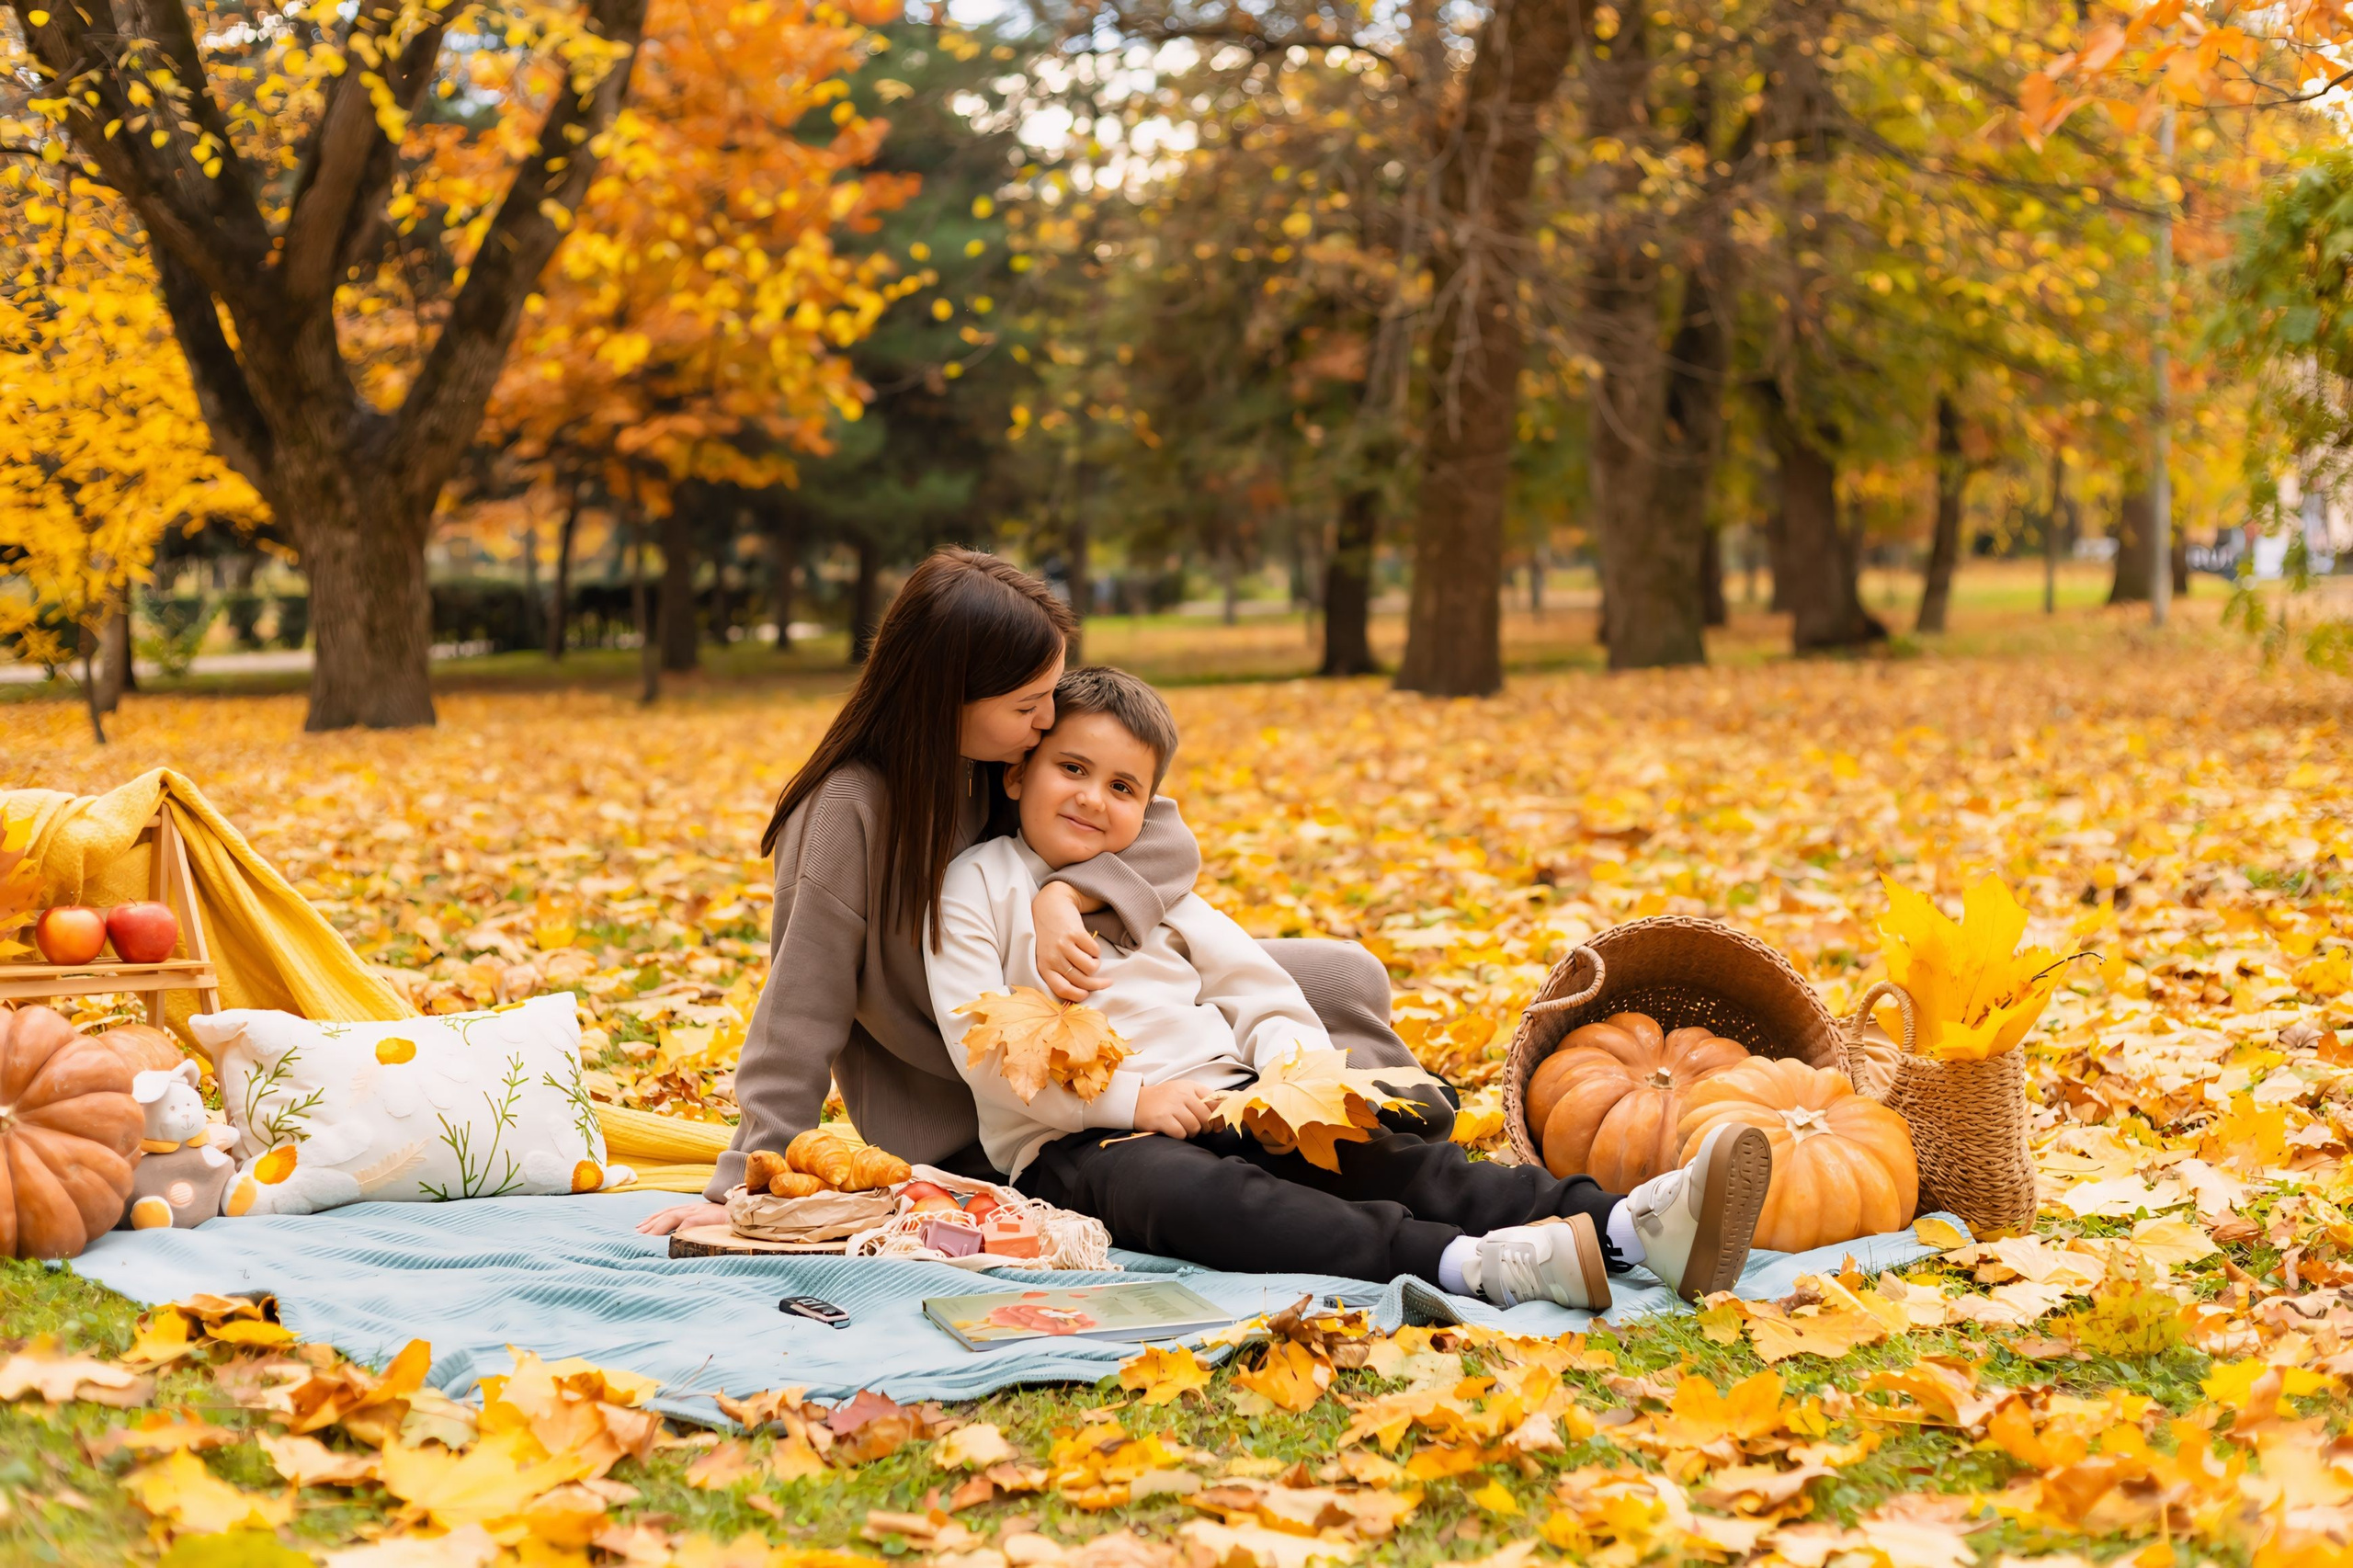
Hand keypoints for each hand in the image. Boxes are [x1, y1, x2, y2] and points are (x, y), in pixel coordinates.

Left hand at [635, 1202, 728, 1235]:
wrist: (749, 1211)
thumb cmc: (730, 1221)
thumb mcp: (710, 1222)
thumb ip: (696, 1228)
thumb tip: (681, 1240)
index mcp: (693, 1209)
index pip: (668, 1211)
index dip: (653, 1219)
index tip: (640, 1228)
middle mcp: (694, 1208)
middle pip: (667, 1214)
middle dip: (651, 1224)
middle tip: (637, 1235)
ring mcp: (701, 1211)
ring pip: (673, 1217)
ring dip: (658, 1227)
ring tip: (646, 1237)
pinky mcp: (708, 1217)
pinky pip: (690, 1223)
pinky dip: (679, 1230)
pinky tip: (669, 1238)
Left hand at [1033, 882, 1108, 1001]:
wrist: (1050, 906)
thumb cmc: (1050, 935)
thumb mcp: (1047, 955)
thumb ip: (1059, 972)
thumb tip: (1082, 990)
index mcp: (1043, 966)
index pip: (1062, 989)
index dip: (1078, 996)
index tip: (1087, 995)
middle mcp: (1052, 957)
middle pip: (1081, 980)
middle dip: (1097, 984)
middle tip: (1107, 982)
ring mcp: (1063, 945)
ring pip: (1091, 967)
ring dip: (1095, 964)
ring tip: (1091, 957)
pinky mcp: (1075, 933)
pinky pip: (1095, 951)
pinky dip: (1095, 950)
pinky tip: (1088, 944)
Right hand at [1135, 1080, 1219, 1139]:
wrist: (1135, 1101)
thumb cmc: (1163, 1100)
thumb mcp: (1183, 1092)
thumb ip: (1203, 1101)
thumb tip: (1221, 1121)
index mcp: (1190, 1086)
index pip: (1215, 1101)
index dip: (1219, 1116)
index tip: (1216, 1124)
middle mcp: (1182, 1093)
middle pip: (1206, 1117)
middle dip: (1204, 1127)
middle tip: (1197, 1128)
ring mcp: (1171, 1105)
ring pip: (1195, 1126)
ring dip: (1192, 1132)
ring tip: (1184, 1128)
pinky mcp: (1162, 1118)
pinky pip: (1181, 1133)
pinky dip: (1180, 1135)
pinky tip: (1174, 1130)